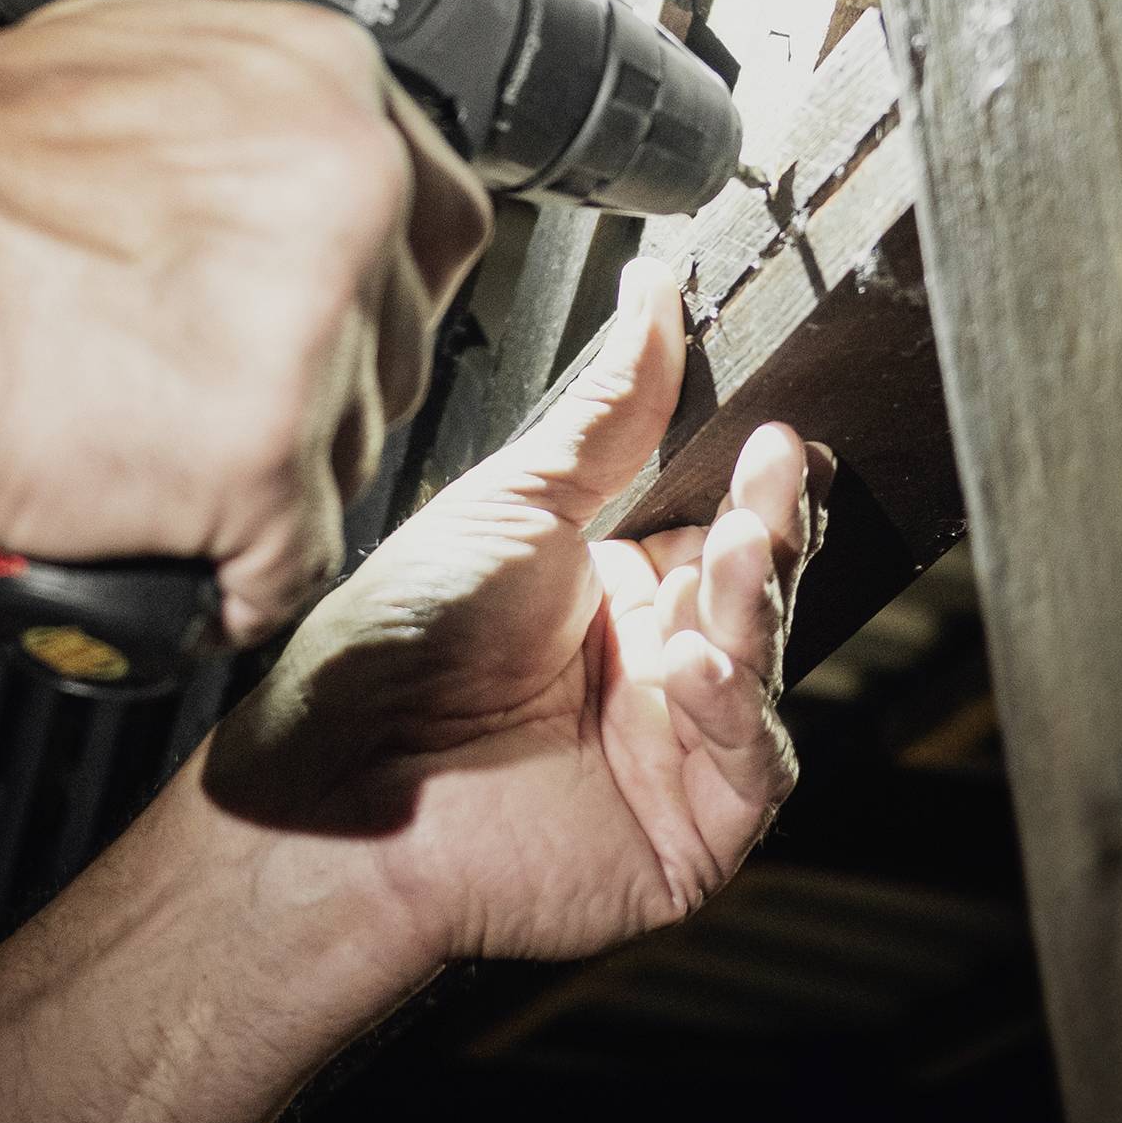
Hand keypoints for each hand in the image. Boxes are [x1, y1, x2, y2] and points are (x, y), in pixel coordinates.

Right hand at [0, 0, 490, 641]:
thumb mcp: (131, 69)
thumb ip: (239, 117)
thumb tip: (269, 160)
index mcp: (326, 86)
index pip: (432, 214)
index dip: (378, 284)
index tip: (336, 321)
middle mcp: (349, 189)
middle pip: (400, 336)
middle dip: (329, 387)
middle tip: (232, 402)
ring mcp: (319, 323)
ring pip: (357, 445)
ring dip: (279, 476)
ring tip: (173, 462)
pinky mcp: (268, 450)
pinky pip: (296, 555)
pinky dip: (239, 577)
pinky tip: (183, 557)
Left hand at [203, 254, 831, 966]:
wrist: (347, 772)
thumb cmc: (401, 638)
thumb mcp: (518, 501)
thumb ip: (609, 410)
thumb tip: (653, 295)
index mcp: (620, 581)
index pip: (725, 521)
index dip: (756, 482)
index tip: (775, 431)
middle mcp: (656, 657)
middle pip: (759, 586)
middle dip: (767, 527)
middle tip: (770, 471)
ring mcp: (677, 744)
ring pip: (767, 665)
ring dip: (755, 603)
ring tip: (727, 553)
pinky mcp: (690, 827)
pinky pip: (754, 764)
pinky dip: (737, 713)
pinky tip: (692, 669)